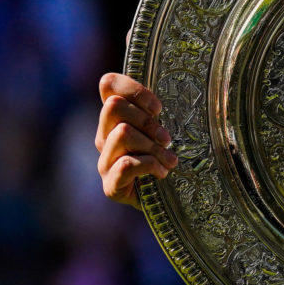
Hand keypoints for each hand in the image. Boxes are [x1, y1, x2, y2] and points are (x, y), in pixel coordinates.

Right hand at [95, 72, 176, 207]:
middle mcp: (104, 136)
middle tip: (167, 139)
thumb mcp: (167, 130)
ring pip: (122, 133)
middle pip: (113, 106)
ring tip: (170, 161)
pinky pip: (126, 164)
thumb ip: (161, 111)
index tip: (159, 109)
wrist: (168, 201)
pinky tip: (162, 173)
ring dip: (153, 147)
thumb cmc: (170, 159)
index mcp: (115, 119)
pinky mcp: (111, 185)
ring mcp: (104, 161)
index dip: (135, 90)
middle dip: (147, 121)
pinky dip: (150, 166)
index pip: (108, 84)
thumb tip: (179, 83)